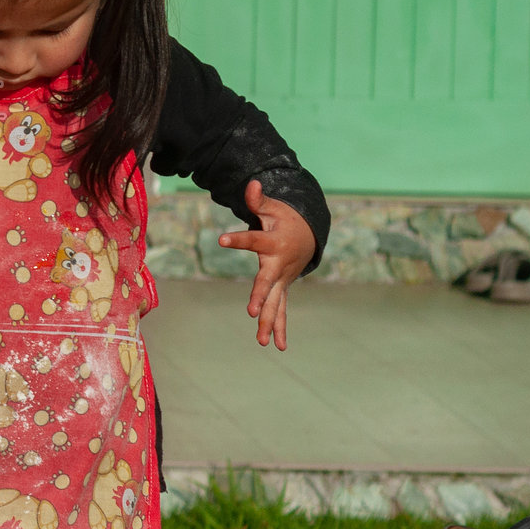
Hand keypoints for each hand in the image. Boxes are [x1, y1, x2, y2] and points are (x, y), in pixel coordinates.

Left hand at [217, 180, 315, 351]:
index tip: (221, 239)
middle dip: (260, 297)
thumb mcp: (271, 207)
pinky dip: (280, 327)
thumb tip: (251, 183)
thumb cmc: (283, 219)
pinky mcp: (282, 288)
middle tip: (253, 313)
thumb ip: (257, 199)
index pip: (252, 240)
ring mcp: (282, 280)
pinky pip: (282, 309)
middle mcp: (278, 265)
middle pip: (267, 283)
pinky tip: (278, 346)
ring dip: (270, 322)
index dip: (237, 239)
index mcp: (273, 243)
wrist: (308, 234)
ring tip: (263, 342)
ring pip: (276, 303)